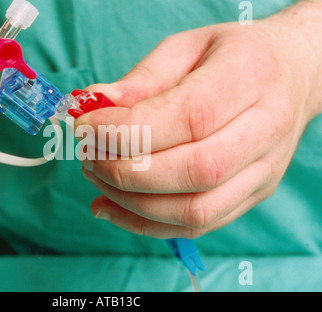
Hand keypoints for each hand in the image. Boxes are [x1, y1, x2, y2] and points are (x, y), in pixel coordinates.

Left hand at [75, 2, 321, 238]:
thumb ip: (142, 79)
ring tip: (96, 177)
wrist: (292, 76)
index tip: (85, 127)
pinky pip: (197, 226)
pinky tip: (110, 207)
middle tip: (88, 155)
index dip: (129, 129)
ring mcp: (263, 172)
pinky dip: (145, 224)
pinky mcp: (252, 196)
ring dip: (131, 202)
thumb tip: (94, 104)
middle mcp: (266, 130)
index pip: (189, 116)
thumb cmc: (234, 56)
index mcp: (251, 77)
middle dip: (126, 171)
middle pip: (195, 170)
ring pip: (195, 211)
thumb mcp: (187, 47)